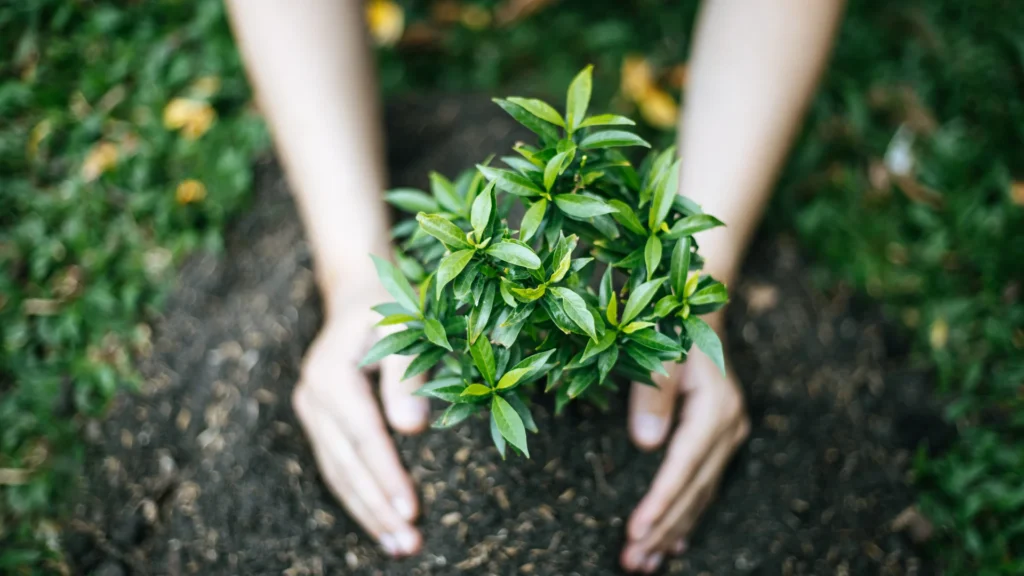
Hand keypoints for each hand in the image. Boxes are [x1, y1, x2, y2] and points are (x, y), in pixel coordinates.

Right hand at [292, 288, 429, 556]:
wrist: (358, 294)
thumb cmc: (391, 307)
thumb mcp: (405, 327)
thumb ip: (408, 375)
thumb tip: (412, 429)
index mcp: (331, 373)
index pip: (363, 436)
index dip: (387, 476)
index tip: (412, 511)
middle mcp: (313, 397)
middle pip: (346, 464)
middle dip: (377, 507)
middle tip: (409, 544)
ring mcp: (311, 411)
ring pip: (337, 473)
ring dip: (367, 512)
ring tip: (398, 546)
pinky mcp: (319, 422)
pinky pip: (337, 467)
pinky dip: (357, 497)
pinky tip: (380, 523)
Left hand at [620, 317, 749, 572]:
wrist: (700, 312)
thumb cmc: (672, 328)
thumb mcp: (660, 354)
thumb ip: (653, 397)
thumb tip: (646, 445)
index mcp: (715, 410)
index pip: (683, 469)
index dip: (659, 503)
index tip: (635, 533)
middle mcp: (729, 428)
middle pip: (693, 490)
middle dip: (662, 529)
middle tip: (632, 562)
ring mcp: (729, 435)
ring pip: (700, 494)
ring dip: (673, 530)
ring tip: (646, 562)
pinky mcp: (722, 438)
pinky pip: (705, 486)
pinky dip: (688, 515)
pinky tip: (676, 544)